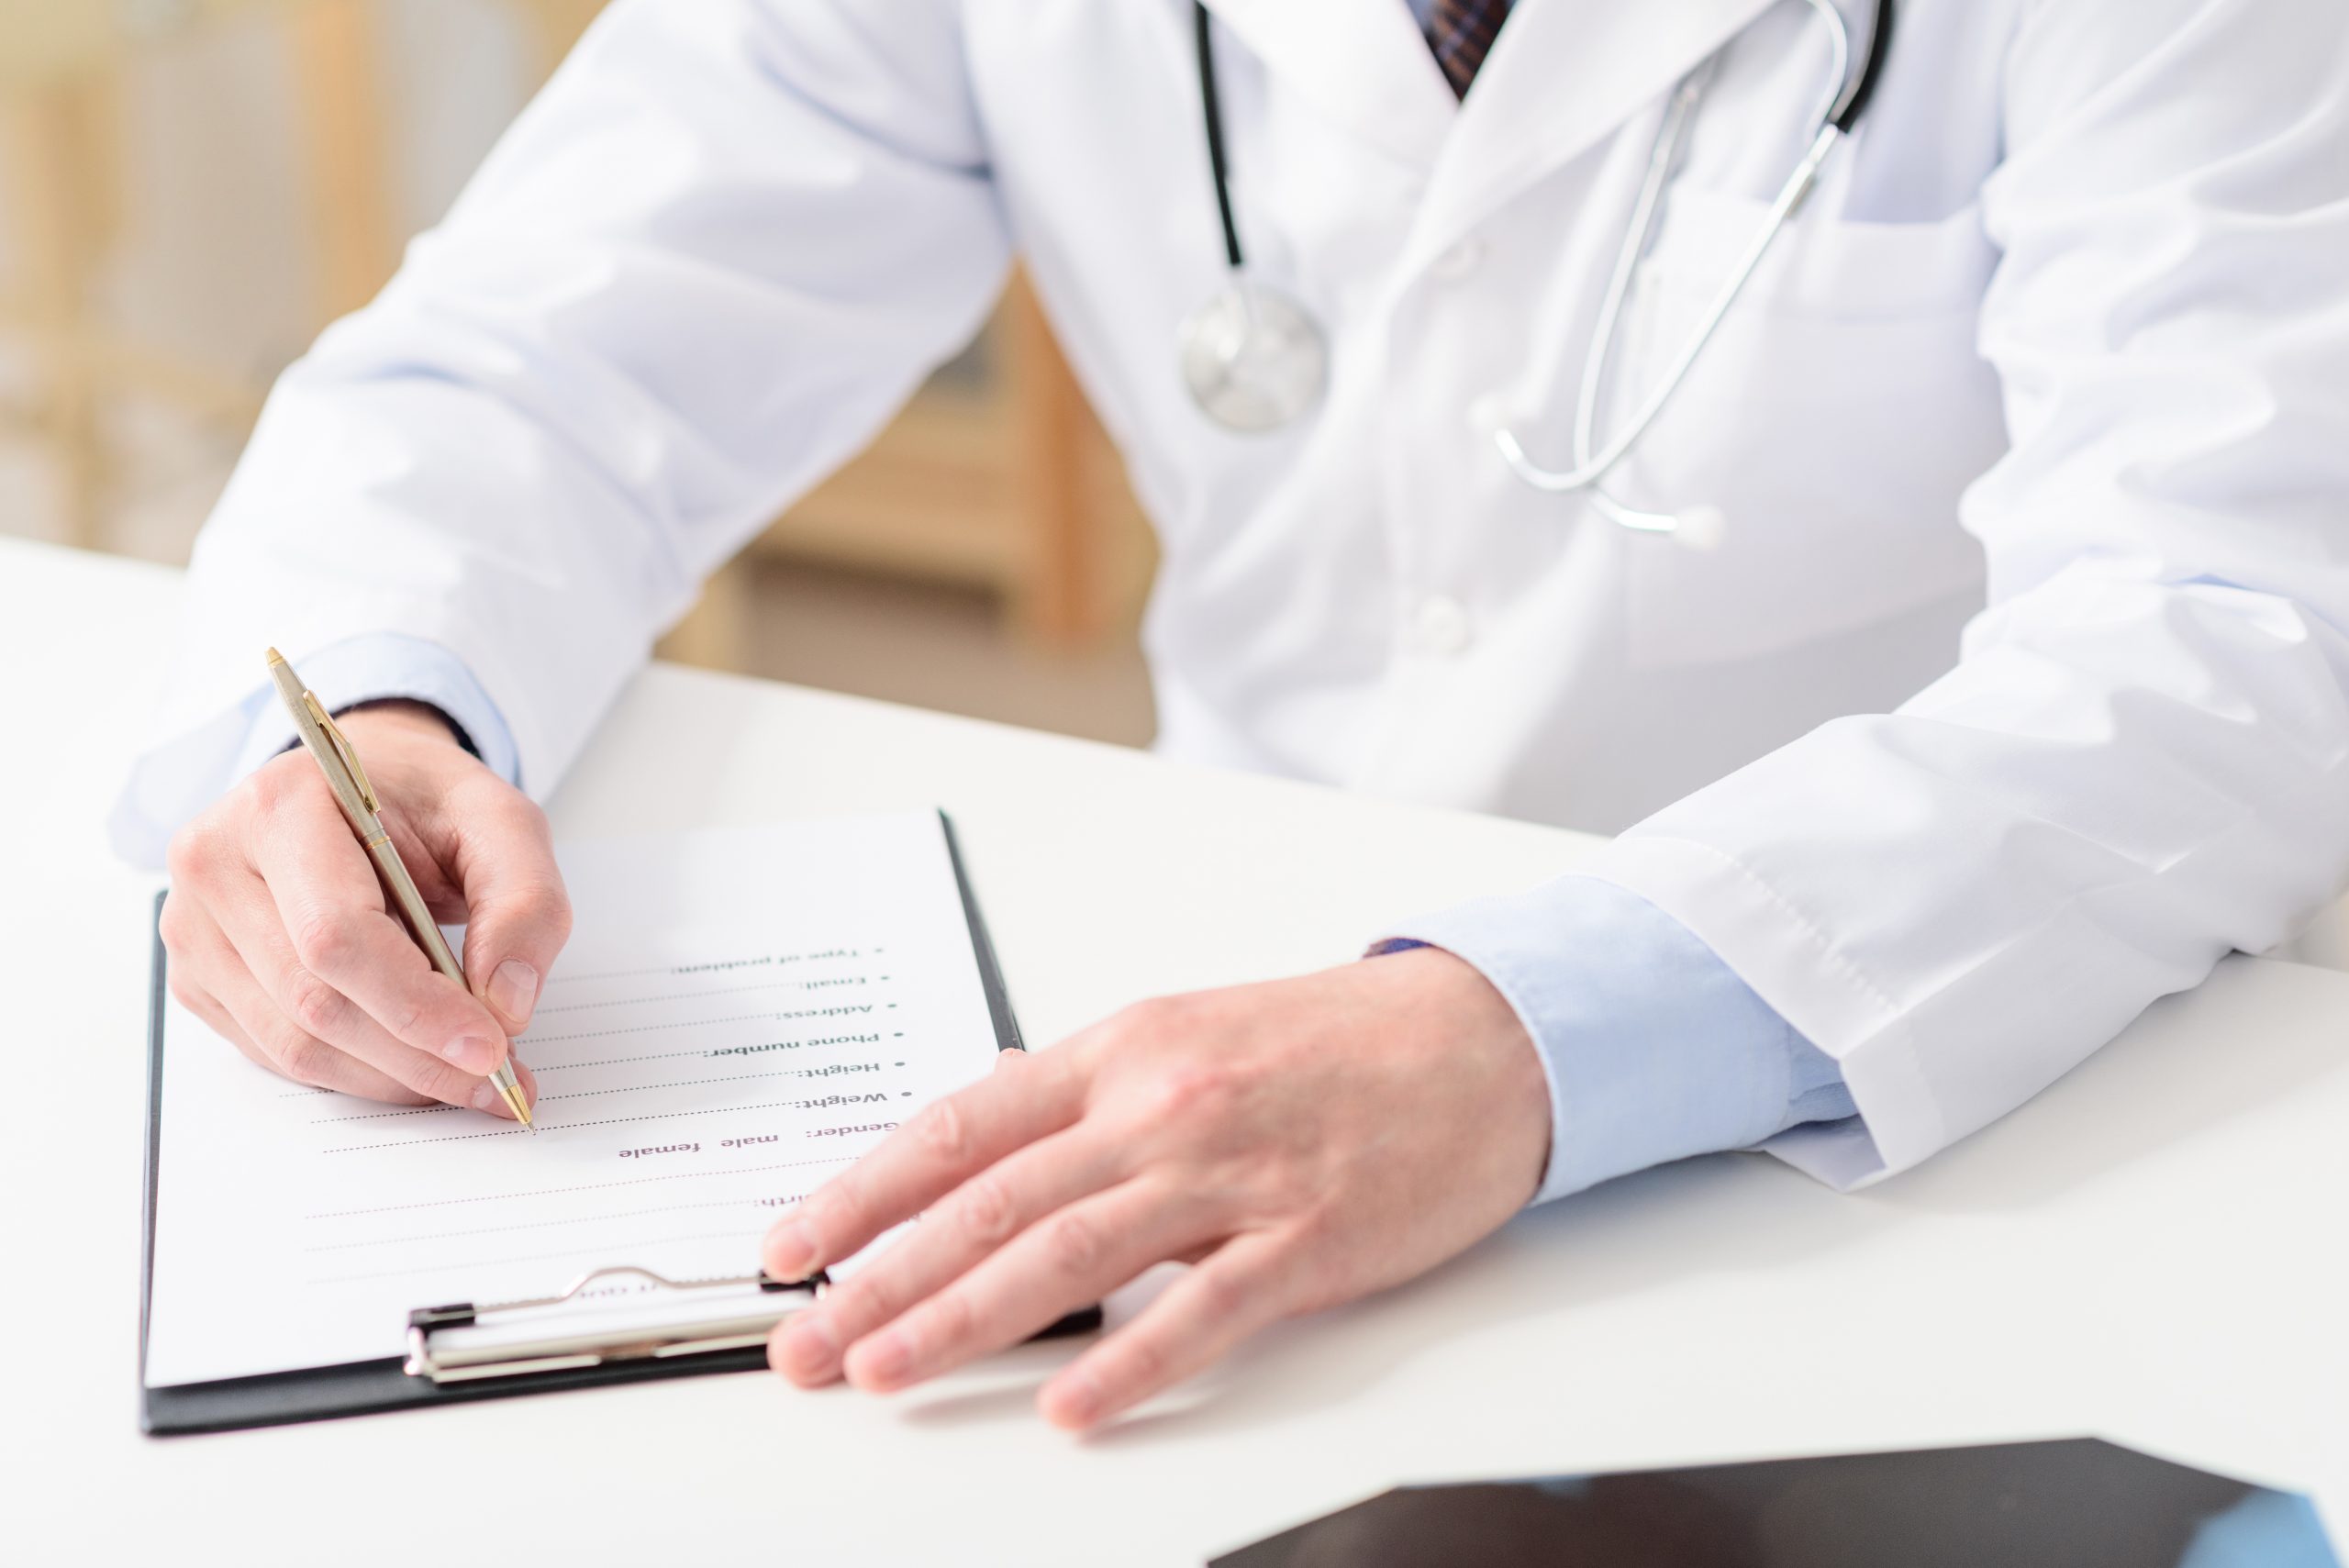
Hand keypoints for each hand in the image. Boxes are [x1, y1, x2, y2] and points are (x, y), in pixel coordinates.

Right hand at [160, 701, 570, 1114]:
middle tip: (498, 1079)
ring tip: (469, 1077)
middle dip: (417, 1055)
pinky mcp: (198, 977)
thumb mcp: (500, 820)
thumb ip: (524, 902)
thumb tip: (508, 1005)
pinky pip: (278, 1053)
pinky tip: (414, 1063)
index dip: (416, 1005)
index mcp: (280, 806)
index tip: (491, 1048)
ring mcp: (193, 927)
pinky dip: (358, 1073)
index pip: (336, 935)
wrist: (355, 791)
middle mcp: (215, 865)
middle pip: (315, 1000)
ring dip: (393, 1077)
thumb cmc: (422, 801)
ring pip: (294, 1042)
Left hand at [761, 946, 1549, 1428]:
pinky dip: (1130, 1361)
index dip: (864, 1191)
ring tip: (884, 1371)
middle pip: (991, 1200)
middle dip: (880, 1277)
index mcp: (1120, 1053)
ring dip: (964, 1318)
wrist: (1484, 1035)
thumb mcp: (1186, 1035)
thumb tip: (979, 1132)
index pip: (960, 1125)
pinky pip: (1203, 1310)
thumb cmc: (1333, 1039)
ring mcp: (1232, 1173)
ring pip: (1070, 1252)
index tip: (790, 1247)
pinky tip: (1068, 1406)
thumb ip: (1082, 1092)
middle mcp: (1160, 1107)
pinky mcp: (1307, 1239)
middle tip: (803, 1344)